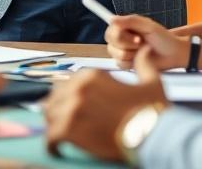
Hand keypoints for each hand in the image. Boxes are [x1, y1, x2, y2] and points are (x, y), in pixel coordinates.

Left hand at [45, 45, 168, 160]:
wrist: (151, 134)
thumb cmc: (151, 110)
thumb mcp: (151, 81)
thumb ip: (144, 64)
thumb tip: (145, 51)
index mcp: (93, 75)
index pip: (67, 83)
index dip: (68, 96)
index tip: (72, 107)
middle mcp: (78, 88)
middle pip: (55, 98)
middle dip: (58, 110)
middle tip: (63, 123)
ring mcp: (72, 109)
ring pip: (50, 116)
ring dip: (54, 125)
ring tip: (59, 135)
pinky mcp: (69, 130)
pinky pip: (50, 136)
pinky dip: (51, 144)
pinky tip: (56, 149)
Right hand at [106, 14, 188, 70]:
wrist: (173, 55)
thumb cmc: (163, 39)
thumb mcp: (148, 26)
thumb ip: (130, 21)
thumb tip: (111, 19)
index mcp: (126, 26)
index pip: (111, 28)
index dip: (117, 32)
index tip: (129, 33)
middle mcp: (122, 38)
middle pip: (110, 41)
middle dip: (127, 43)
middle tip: (140, 41)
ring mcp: (124, 51)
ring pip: (114, 53)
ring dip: (130, 53)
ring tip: (143, 50)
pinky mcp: (126, 63)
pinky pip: (120, 64)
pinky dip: (131, 62)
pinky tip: (141, 59)